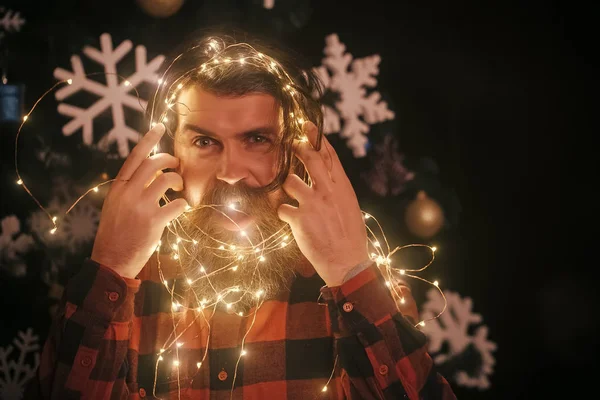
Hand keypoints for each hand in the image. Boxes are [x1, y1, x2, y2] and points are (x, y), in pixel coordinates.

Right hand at [91, 123, 187, 278]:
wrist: (111, 260)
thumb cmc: (116, 233)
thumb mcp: (116, 205)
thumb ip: (130, 188)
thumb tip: (150, 172)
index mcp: (118, 187)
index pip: (135, 156)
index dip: (149, 139)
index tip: (160, 126)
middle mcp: (129, 193)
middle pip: (155, 163)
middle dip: (171, 160)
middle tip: (177, 166)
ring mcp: (141, 207)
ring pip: (168, 179)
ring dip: (179, 181)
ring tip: (179, 189)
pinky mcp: (154, 222)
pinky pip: (177, 204)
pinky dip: (183, 204)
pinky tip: (180, 208)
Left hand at [277, 122, 369, 285]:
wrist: (348, 263)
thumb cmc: (350, 237)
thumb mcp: (349, 208)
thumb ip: (336, 191)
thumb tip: (326, 179)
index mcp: (343, 188)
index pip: (329, 156)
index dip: (318, 138)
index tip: (307, 125)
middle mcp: (328, 191)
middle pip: (310, 159)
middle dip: (297, 147)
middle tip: (290, 142)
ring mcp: (313, 203)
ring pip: (290, 181)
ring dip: (289, 188)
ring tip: (294, 199)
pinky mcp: (299, 219)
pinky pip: (282, 208)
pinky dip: (285, 213)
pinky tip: (291, 221)